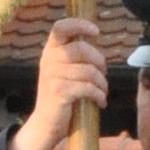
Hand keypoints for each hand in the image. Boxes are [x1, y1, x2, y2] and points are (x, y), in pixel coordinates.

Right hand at [9, 17, 111, 149]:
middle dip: (99, 61)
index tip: (95, 32)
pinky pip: (87, 87)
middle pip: (81, 49)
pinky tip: (100, 102)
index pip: (61, 27)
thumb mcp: (65, 70)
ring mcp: (52, 75)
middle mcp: (49, 59)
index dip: (79, 25)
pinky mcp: (59, 91)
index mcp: (51, 50)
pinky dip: (99, 95)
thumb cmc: (61, 95)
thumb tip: (95, 40)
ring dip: (102, 83)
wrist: (46, 124)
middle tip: (103, 74)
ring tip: (102, 92)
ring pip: (88, 70)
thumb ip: (75, 55)